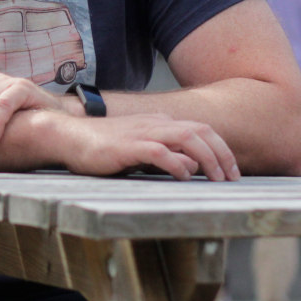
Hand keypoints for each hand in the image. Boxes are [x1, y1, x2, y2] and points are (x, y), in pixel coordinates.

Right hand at [66, 113, 239, 181]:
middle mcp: (155, 123)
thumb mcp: (140, 152)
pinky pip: (160, 151)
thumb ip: (166, 156)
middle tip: (232, 177)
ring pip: (187, 137)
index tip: (231, 171)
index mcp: (159, 122)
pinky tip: (185, 176)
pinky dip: (177, 163)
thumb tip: (192, 166)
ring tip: (217, 178)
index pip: (201, 130)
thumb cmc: (101, 147)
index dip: (221, 149)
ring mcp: (142, 132)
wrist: (68, 136)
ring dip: (208, 158)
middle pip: (201, 131)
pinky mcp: (128, 146)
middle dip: (222, 154)